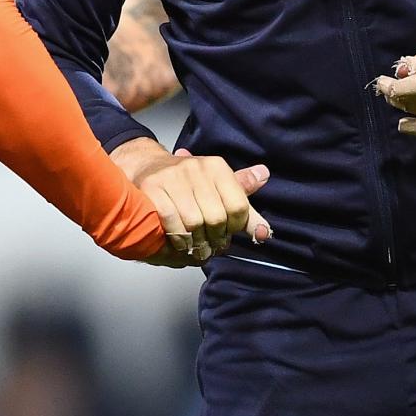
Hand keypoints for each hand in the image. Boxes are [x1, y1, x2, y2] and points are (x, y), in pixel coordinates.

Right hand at [133, 150, 271, 265]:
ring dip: (195, 243)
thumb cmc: (188, 183)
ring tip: (196, 247)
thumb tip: (266, 231)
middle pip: (216, 218)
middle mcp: (197, 168)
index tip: (229, 233)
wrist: (149, 168)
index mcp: (218, 168)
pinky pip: (171, 222)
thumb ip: (244, 211)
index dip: (235, 227)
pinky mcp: (153, 188)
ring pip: (194, 223)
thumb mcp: (220, 190)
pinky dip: (178, 238)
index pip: (238, 207)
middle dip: (215, 239)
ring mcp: (173, 177)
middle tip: (211, 245)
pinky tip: (180, 242)